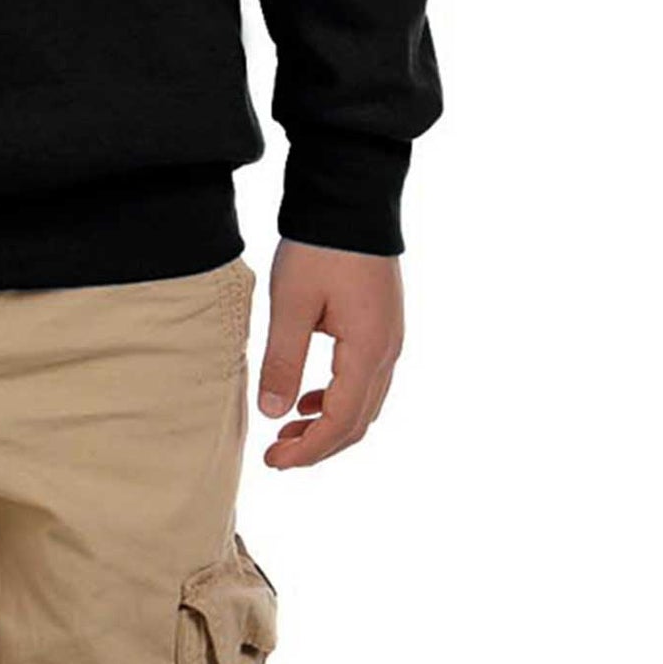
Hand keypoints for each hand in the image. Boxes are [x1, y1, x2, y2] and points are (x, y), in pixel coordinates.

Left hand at [257, 239, 403, 468]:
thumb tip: (272, 414)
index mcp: (368, 351)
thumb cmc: (320, 248)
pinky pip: (365, 380)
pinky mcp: (381, 326)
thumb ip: (283, 360)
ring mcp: (389, 340)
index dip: (308, 450)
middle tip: (277, 457)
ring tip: (287, 432)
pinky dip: (337, 399)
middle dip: (318, 446)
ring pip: (364, 404)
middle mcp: (387, 352)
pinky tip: (308, 399)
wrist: (352, 201)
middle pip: (358, 422)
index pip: (340, 422)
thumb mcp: (292, 304)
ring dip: (328, 425)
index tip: (274, 462)